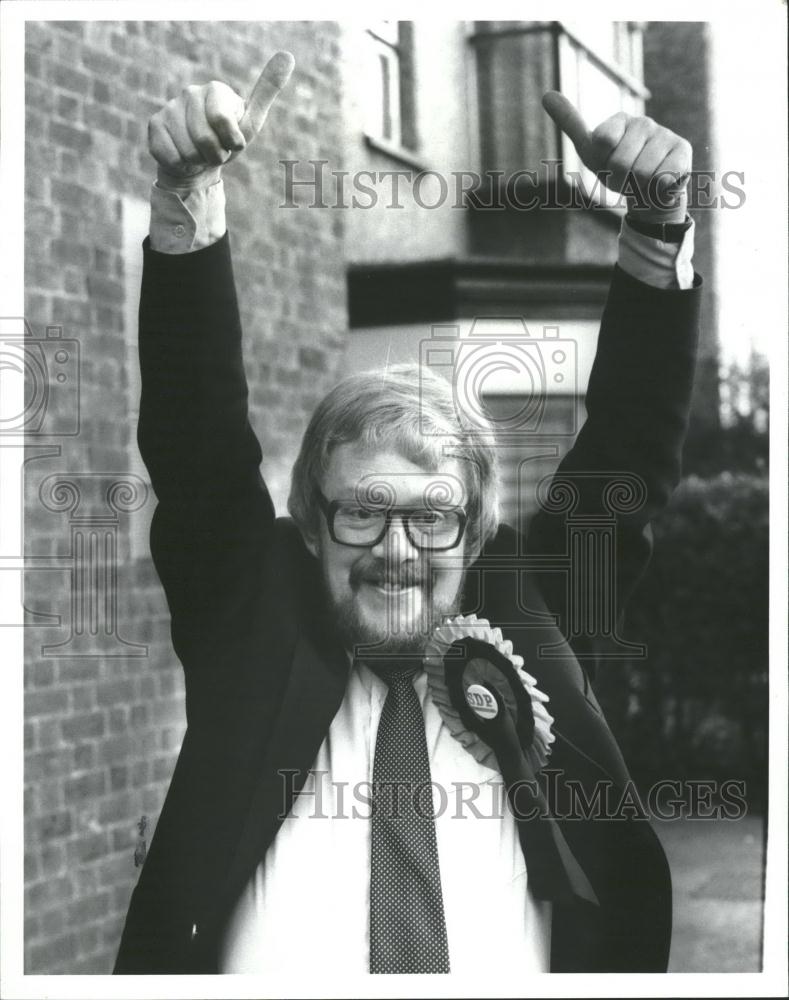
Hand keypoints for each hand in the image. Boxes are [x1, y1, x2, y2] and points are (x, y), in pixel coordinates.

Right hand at [148, 51, 294, 190]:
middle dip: (216, 155)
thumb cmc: (229, 140)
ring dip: (198, 161)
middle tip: (216, 151)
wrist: (199, 161)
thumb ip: (267, 90)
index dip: (231, 143)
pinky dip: (181, 164)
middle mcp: (190, 93)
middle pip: (205, 140)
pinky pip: (171, 156)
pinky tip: (183, 155)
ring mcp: (170, 108)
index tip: (233, 143)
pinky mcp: (154, 125)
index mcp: (216, 89)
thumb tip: (287, 55)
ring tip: (200, 153)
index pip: (223, 122)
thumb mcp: (252, 121)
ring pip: (187, 151)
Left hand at [542, 91, 690, 222]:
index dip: (602, 162)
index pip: (602, 141)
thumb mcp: (590, 151)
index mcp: (619, 120)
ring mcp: (665, 135)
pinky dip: (657, 189)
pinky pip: (663, 178)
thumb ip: (571, 123)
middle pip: (621, 162)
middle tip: (626, 177)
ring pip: (643, 172)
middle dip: (620, 179)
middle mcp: (643, 123)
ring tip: (642, 180)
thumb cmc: (616, 170)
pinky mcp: (682, 151)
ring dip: (639, 186)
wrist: (647, 192)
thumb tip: (546, 94)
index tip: (607, 163)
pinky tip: (660, 182)